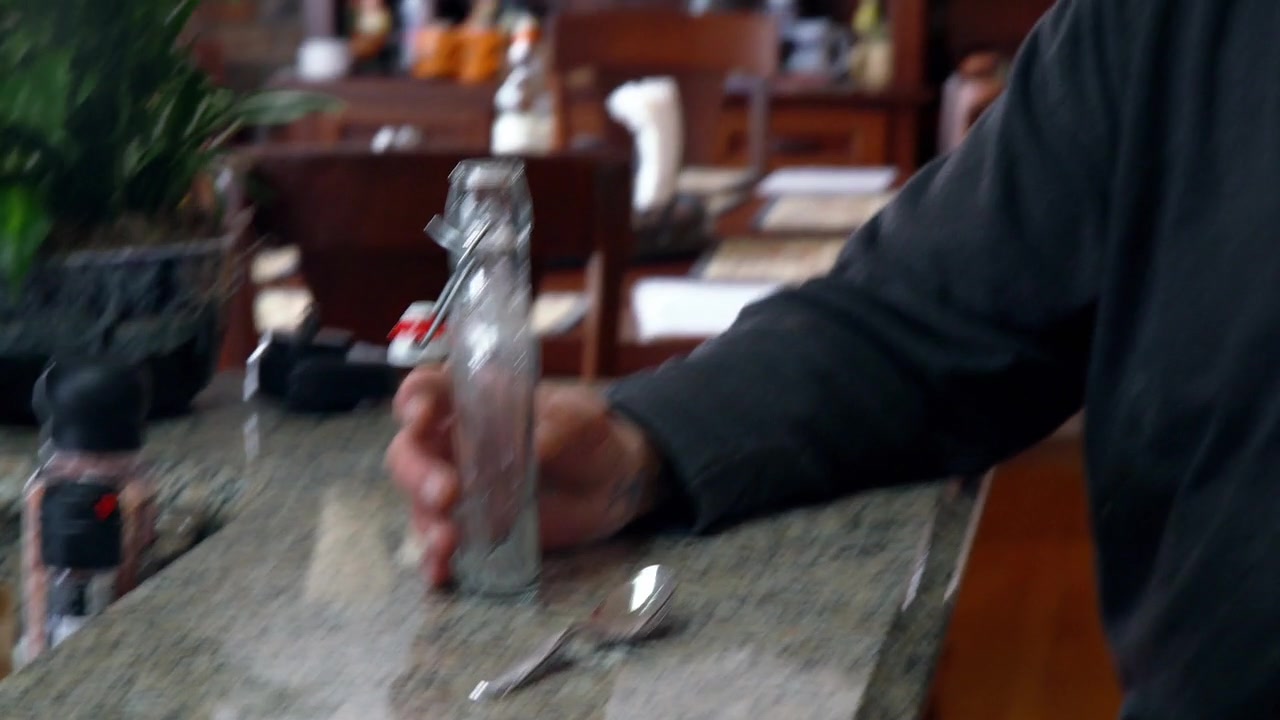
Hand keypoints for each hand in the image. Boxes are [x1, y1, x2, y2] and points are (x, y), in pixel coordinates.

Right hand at [386, 367, 664, 587]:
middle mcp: (452, 442)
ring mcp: (457, 489)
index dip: (414, 400)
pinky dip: (434, 559)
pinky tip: (441, 571)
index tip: (420, 417)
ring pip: (419, 502)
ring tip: (448, 541)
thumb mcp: (579, 419)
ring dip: (427, 521)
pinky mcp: (470, 528)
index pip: (427, 390)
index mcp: (471, 401)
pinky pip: (440, 544)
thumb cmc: (588, 434)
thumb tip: (535, 448)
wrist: (612, 482)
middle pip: (410, 451)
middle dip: (418, 472)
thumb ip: (555, 427)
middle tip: (446, 493)